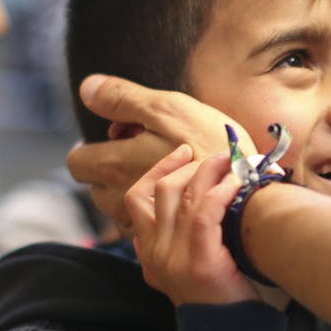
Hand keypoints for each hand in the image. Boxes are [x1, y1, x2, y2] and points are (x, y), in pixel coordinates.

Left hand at [66, 74, 254, 227]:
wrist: (252, 192)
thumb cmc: (213, 145)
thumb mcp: (169, 108)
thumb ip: (122, 99)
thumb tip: (86, 88)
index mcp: (115, 165)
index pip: (78, 161)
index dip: (95, 145)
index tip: (123, 137)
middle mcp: (119, 200)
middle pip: (96, 186)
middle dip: (114, 168)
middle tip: (152, 151)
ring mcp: (140, 224)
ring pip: (119, 207)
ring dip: (133, 190)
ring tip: (168, 175)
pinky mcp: (162, 242)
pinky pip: (144, 227)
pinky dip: (154, 213)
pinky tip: (178, 200)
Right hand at [125, 145, 255, 305]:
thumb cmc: (219, 298)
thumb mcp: (183, 271)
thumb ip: (173, 245)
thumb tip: (168, 218)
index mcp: (149, 252)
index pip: (136, 198)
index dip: (157, 170)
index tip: (181, 153)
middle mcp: (156, 252)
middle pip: (160, 190)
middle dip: (188, 165)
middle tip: (216, 155)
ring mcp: (175, 257)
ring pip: (182, 195)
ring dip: (209, 171)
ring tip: (231, 161)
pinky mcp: (200, 262)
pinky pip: (205, 213)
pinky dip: (221, 192)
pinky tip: (237, 183)